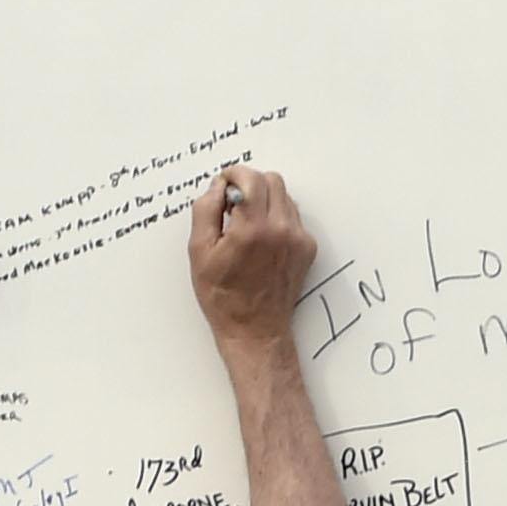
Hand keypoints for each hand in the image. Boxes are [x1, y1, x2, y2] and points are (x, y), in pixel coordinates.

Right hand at [188, 165, 313, 345]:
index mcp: (252, 228)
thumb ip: (206, 210)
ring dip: (265, 200)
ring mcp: (298, 240)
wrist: (255, 329)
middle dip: (250, 184)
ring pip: (285, 197)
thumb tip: (218, 187)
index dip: (233, 176)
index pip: (250, 177)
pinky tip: (262, 238)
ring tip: (247, 224)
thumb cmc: (224, 296)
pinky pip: (293, 217)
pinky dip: (277, 218)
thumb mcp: (199, 250)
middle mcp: (281, 230)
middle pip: (271, 180)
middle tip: (234, 205)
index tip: (224, 186)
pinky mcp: (307, 249)